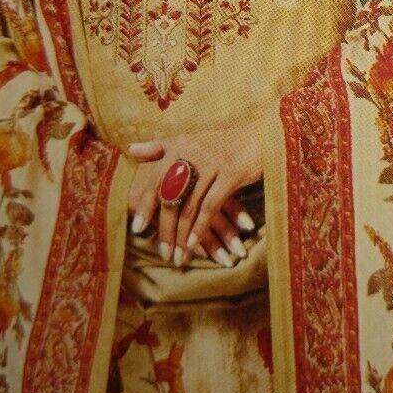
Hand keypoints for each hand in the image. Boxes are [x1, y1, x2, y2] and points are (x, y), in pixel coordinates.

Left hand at [126, 119, 263, 267]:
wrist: (262, 136)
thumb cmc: (224, 142)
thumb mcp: (191, 140)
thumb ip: (160, 147)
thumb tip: (130, 149)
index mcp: (178, 145)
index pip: (155, 179)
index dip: (145, 205)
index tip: (137, 229)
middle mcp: (191, 152)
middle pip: (170, 196)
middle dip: (164, 228)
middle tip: (161, 252)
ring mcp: (211, 163)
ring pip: (189, 206)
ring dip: (181, 235)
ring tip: (177, 256)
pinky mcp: (230, 174)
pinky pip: (210, 207)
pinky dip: (200, 228)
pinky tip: (193, 244)